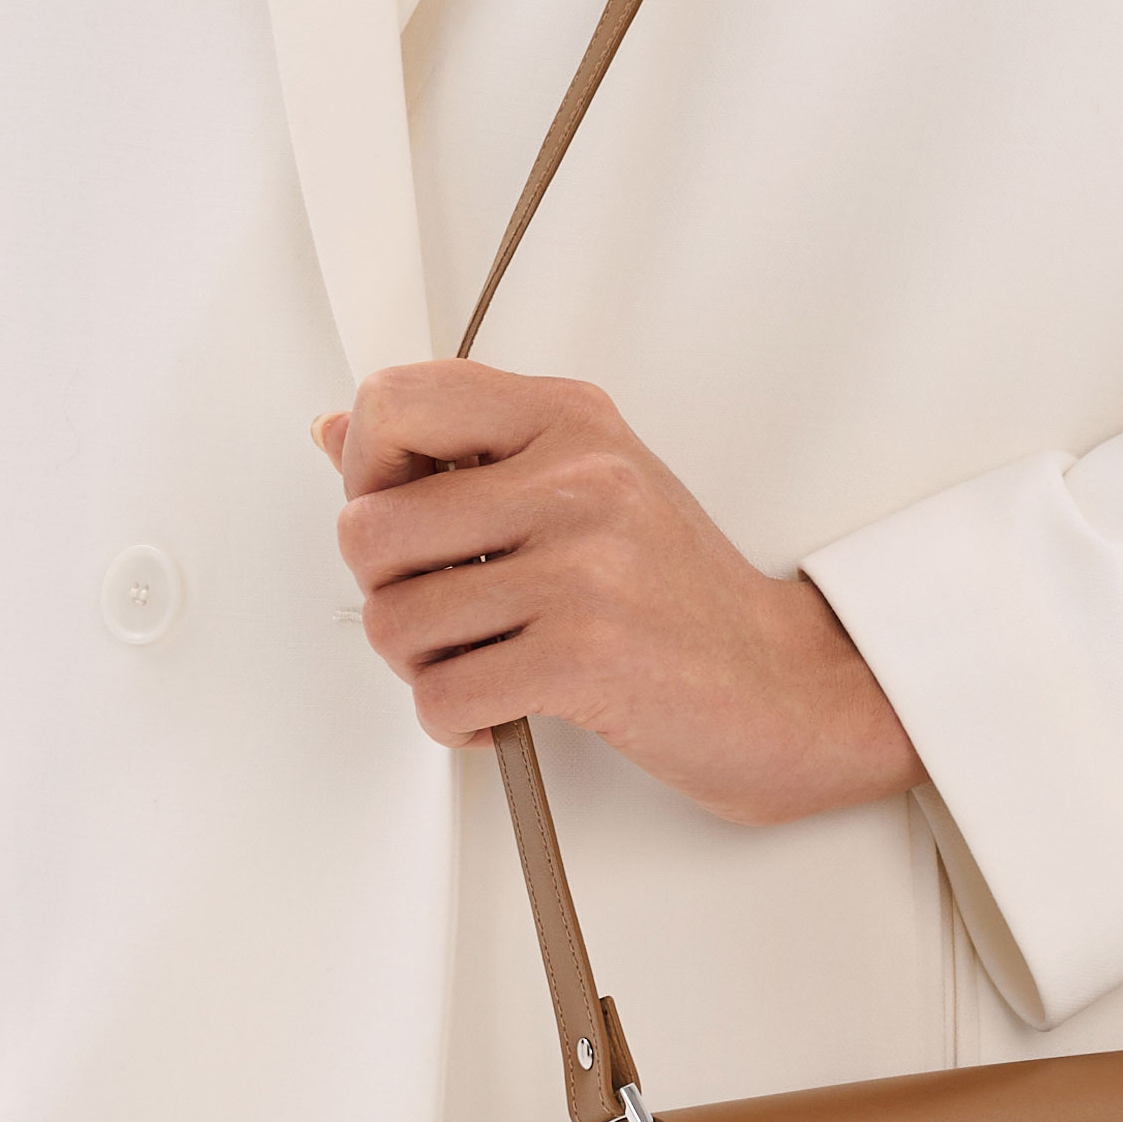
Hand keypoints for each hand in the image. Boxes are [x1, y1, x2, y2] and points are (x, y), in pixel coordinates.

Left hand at [316, 358, 921, 826]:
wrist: (788, 687)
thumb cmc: (680, 595)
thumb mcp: (581, 488)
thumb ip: (459, 455)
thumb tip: (334, 428)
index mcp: (570, 420)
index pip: (396, 399)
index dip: (364, 470)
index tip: (401, 514)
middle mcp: (577, 478)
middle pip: (367, 526)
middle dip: (382, 589)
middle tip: (440, 611)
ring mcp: (583, 566)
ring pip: (394, 620)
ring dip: (419, 667)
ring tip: (478, 664)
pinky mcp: (584, 656)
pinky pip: (441, 696)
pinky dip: (454, 723)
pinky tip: (500, 712)